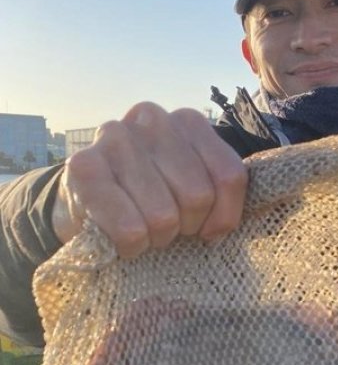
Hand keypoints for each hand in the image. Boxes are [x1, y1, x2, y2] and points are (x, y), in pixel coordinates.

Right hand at [51, 102, 247, 258]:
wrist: (89, 198)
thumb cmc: (154, 194)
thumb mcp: (198, 188)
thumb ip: (222, 196)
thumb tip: (216, 230)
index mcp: (188, 121)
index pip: (229, 177)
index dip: (223, 215)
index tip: (207, 227)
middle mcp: (152, 119)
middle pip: (197, 196)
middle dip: (186, 226)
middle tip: (169, 227)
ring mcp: (114, 137)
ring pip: (163, 216)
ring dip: (157, 237)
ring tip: (145, 229)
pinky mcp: (82, 165)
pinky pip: (128, 228)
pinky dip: (131, 246)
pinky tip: (123, 239)